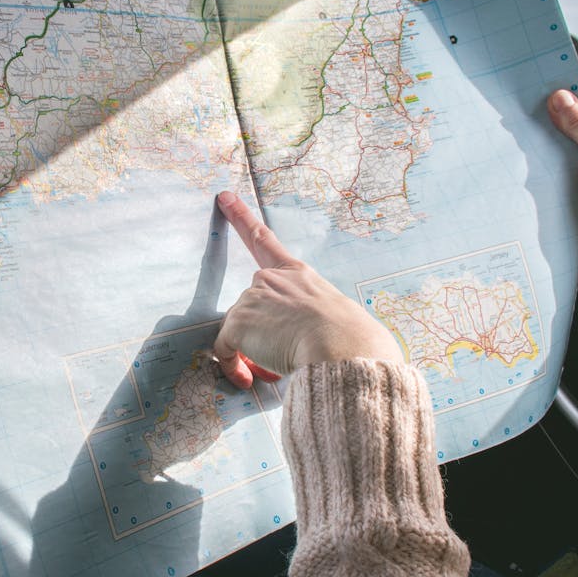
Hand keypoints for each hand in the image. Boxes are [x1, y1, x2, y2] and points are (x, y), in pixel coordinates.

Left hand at [212, 191, 401, 388]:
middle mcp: (272, 280)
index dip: (242, 218)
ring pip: (241, 333)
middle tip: (278, 358)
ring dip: (253, 353)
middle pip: (250, 308)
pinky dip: (232, 367)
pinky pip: (224, 350)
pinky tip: (249, 378)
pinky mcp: (238, 322)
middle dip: (258, 334)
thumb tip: (310, 345)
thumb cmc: (352, 341)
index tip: (224, 198)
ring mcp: (252, 298)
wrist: (343, 348)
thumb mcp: (338, 318)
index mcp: (299, 275)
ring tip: (280, 368)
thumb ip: (316, 322)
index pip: (265, 241)